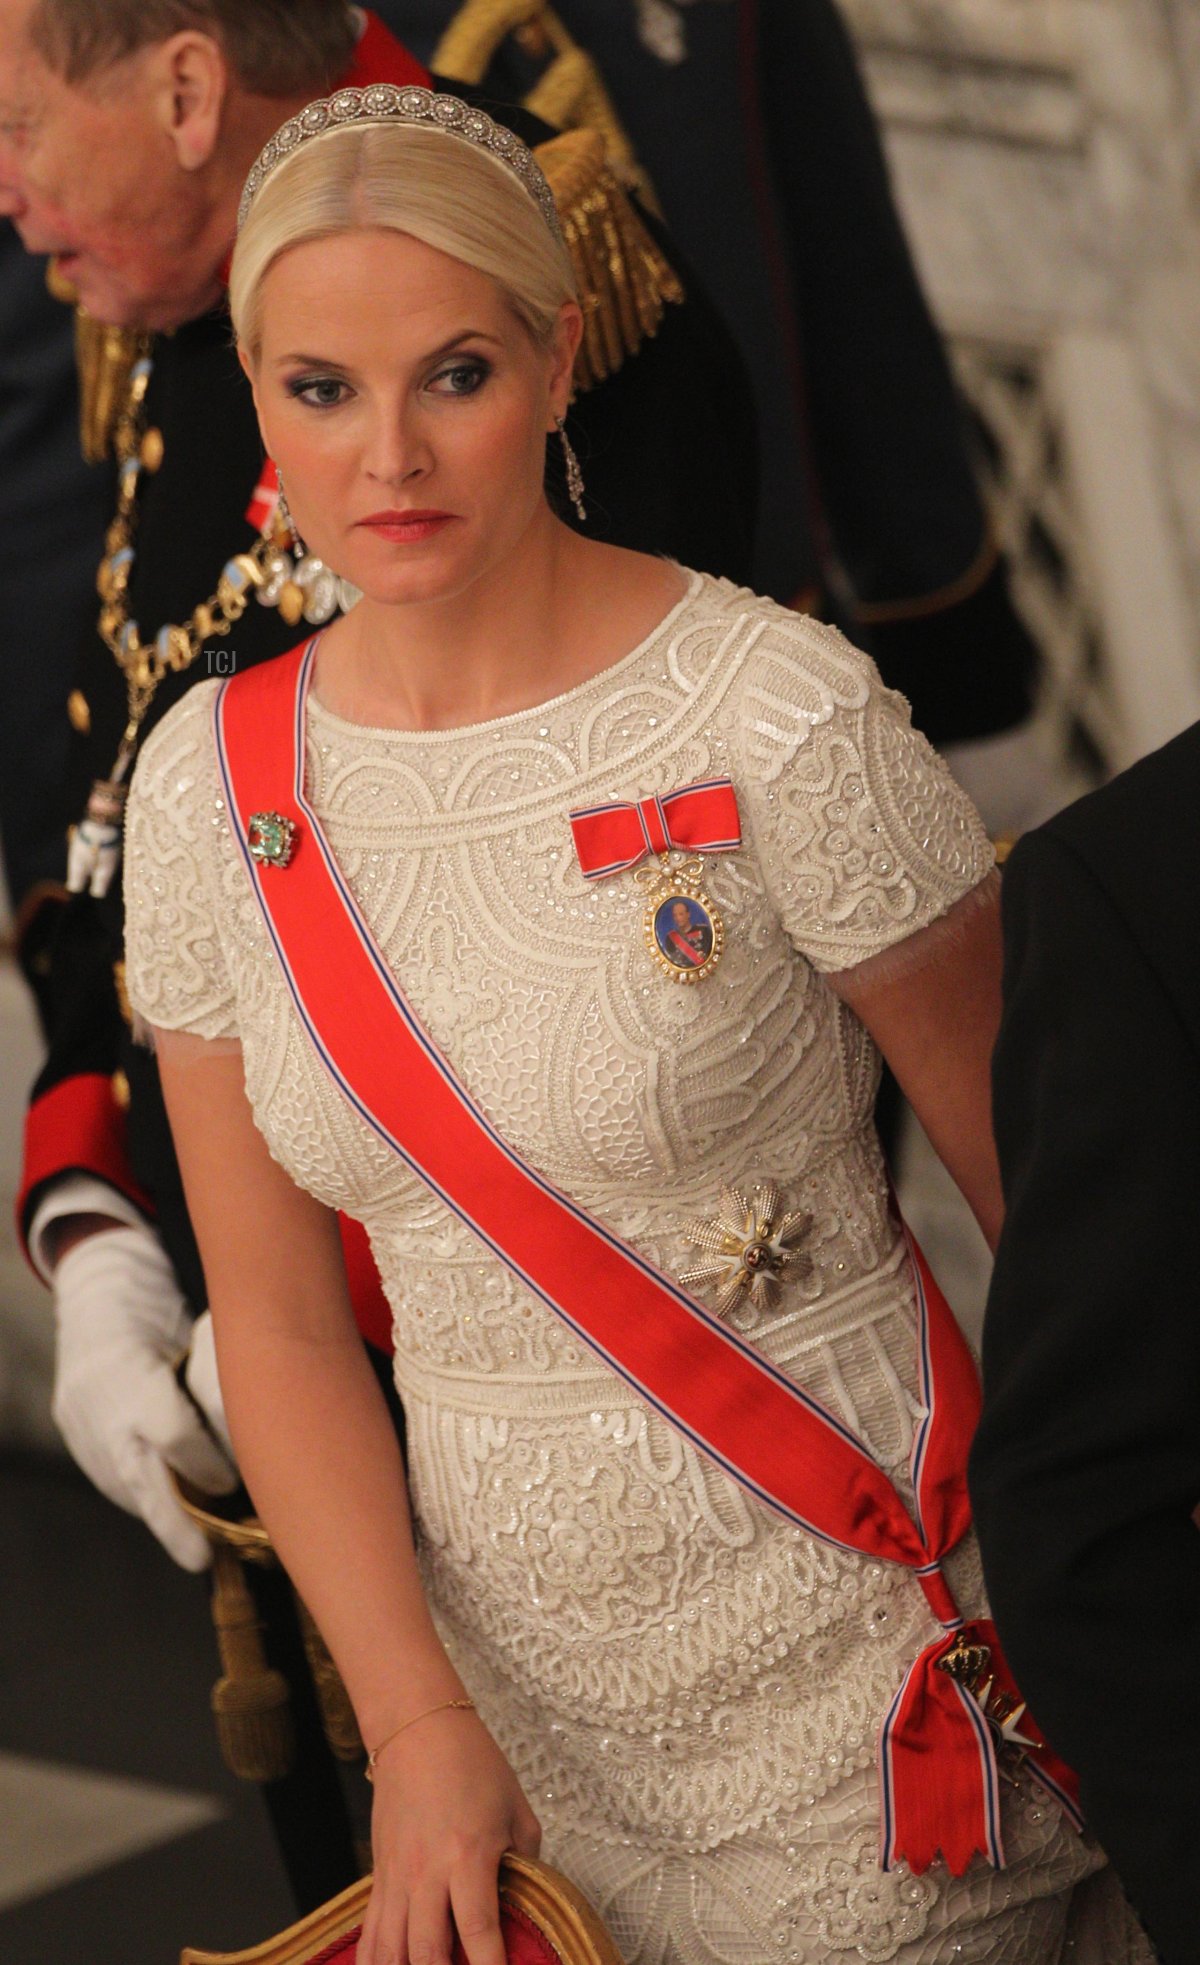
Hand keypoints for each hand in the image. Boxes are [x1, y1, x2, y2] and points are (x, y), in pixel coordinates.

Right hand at [51, 1223, 237, 1568]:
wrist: (103, 1299)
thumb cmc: (169, 1312)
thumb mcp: (201, 1332)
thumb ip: (223, 1383)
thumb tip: (270, 1430)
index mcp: (134, 1366)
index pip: (172, 1431)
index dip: (205, 1464)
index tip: (232, 1485)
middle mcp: (102, 1398)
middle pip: (140, 1475)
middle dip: (175, 1524)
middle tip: (204, 1557)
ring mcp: (81, 1419)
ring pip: (123, 1485)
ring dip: (161, 1518)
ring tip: (195, 1547)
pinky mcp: (73, 1433)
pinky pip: (110, 1479)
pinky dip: (142, 1499)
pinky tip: (170, 1514)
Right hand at [359, 1706, 540, 1964]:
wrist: (418, 1730)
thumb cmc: (473, 1763)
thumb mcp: (516, 1809)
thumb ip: (524, 1862)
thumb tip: (525, 1901)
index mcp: (468, 1855)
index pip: (478, 1928)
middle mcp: (427, 1873)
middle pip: (427, 1952)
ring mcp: (397, 1877)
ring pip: (390, 1951)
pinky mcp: (378, 1875)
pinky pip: (369, 1933)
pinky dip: (374, 1963)